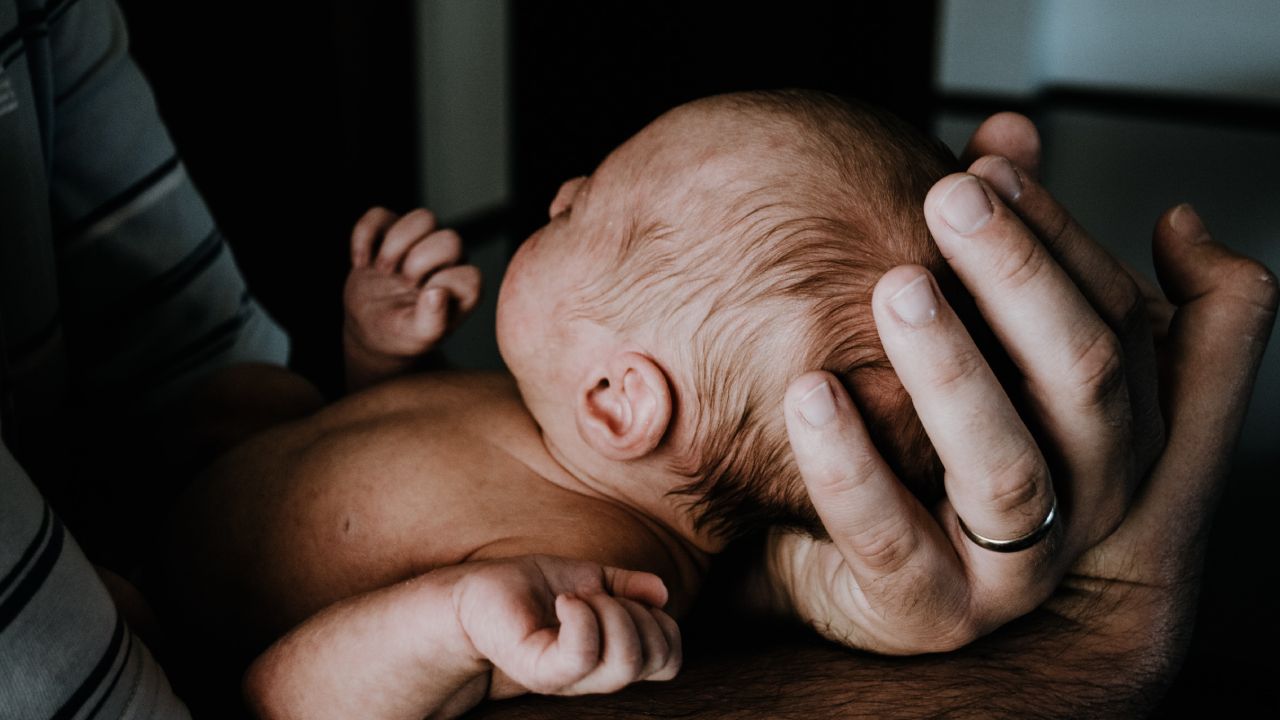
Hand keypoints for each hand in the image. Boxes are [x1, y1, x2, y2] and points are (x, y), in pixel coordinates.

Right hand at [343, 207, 481, 389]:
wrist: (370, 327)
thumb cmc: (402, 333)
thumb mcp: (418, 337)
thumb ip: (433, 321)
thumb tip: (437, 293)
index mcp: (461, 287)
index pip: (470, 275)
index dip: (444, 285)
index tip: (422, 300)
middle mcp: (448, 261)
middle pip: (450, 239)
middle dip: (420, 262)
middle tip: (403, 284)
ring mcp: (418, 242)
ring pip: (423, 218)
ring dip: (397, 244)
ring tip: (383, 270)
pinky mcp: (389, 232)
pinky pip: (379, 214)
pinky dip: (365, 236)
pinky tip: (362, 263)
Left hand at [454, 556, 681, 697]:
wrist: (477, 593)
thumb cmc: (531, 588)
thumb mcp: (591, 578)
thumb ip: (628, 586)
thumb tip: (662, 593)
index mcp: (612, 655)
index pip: (669, 659)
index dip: (665, 625)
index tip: (628, 597)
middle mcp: (595, 674)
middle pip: (654, 659)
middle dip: (638, 613)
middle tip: (599, 595)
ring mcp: (568, 677)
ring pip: (625, 659)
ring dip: (611, 612)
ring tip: (577, 598)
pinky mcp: (540, 671)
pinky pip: (582, 654)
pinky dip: (581, 616)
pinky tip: (563, 601)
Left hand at [768, 113, 1277, 655]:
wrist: (860, 572)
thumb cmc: (929, 441)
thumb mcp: (981, 341)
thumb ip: (1001, 244)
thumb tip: (1005, 129)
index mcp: (1114, 423)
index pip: (1115, 314)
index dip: (1056, 233)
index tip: (983, 163)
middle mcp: (1089, 493)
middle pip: (1083, 376)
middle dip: (1020, 276)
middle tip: (948, 198)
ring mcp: (1016, 564)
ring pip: (1005, 464)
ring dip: (952, 367)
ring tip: (895, 287)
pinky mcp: (933, 610)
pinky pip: (888, 536)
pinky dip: (849, 462)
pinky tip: (808, 391)